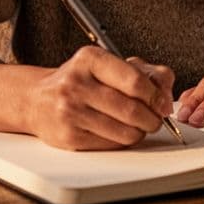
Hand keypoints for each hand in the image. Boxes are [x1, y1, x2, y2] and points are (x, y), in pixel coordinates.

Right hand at [22, 46, 174, 149]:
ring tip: (138, 126)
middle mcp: (77, 83)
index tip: (163, 103)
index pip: (134, 80)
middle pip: (132, 109)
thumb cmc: (79, 81)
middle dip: (152, 118)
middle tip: (155, 119)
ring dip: (140, 132)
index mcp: (90, 59)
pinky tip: (118, 131)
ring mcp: (70, 111)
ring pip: (124, 131)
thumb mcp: (107, 65)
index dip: (155, 96)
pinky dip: (123, 141)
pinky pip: (111, 144)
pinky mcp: (69, 136)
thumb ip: (143, 71)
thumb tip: (166, 88)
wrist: (37, 100)